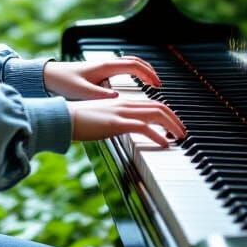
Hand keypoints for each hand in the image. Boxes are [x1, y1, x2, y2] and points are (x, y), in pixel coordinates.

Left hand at [43, 56, 161, 100]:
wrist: (46, 76)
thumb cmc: (62, 82)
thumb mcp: (82, 92)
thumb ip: (101, 96)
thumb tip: (119, 100)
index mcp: (104, 67)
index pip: (134, 65)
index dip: (148, 74)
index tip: (157, 85)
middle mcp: (105, 64)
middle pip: (134, 62)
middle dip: (149, 71)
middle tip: (159, 85)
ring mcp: (101, 67)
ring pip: (128, 64)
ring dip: (141, 71)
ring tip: (150, 84)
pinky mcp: (97, 72)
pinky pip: (120, 69)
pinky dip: (131, 74)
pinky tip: (131, 86)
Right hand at [68, 98, 185, 146]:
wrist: (63, 117)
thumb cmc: (79, 120)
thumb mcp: (101, 119)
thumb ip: (114, 122)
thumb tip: (122, 131)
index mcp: (121, 102)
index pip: (150, 104)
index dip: (166, 113)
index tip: (173, 125)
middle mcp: (124, 104)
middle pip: (159, 106)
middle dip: (175, 119)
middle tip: (183, 131)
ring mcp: (121, 112)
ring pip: (156, 113)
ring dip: (172, 125)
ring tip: (180, 137)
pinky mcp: (117, 123)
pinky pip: (144, 127)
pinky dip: (157, 135)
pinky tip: (164, 144)